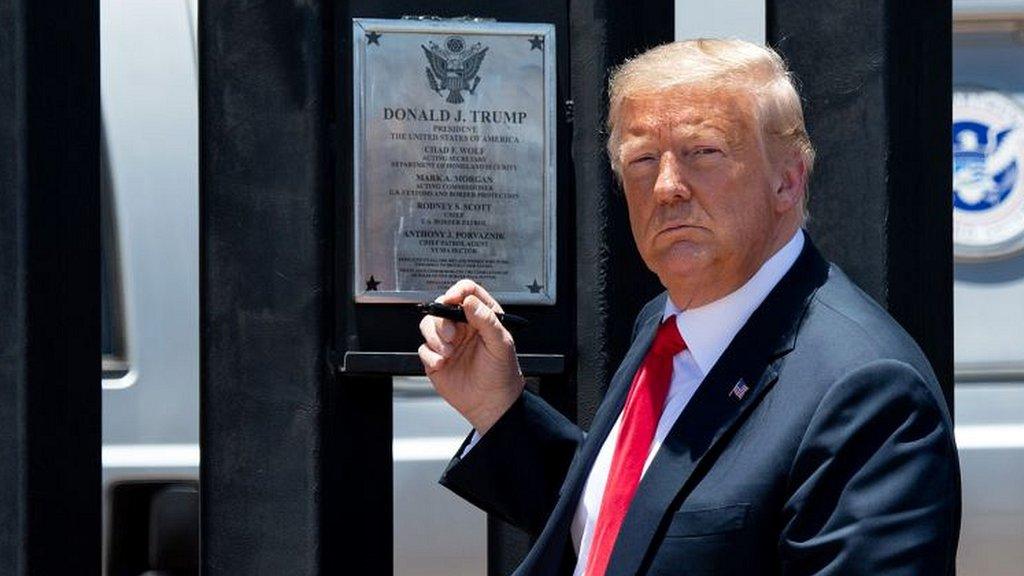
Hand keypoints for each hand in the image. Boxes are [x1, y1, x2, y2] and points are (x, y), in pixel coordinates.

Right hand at [418, 279, 524, 434]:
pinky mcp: (436, 357)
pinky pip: (423, 348)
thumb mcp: (501, 344)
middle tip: (450, 335)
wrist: (491, 404)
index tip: (452, 299)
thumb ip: (487, 320)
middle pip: (442, 306)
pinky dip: (430, 355)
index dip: (458, 291)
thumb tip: (470, 301)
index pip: (467, 292)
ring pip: (428, 324)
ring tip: (448, 353)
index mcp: (481, 317)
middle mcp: (463, 326)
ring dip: (434, 337)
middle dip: (442, 319)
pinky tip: (442, 364)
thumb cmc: (501, 373)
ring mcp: (448, 341)